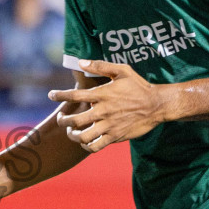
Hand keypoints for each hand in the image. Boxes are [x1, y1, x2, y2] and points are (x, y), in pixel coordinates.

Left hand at [48, 59, 171, 151]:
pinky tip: (85, 142)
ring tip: (71, 132)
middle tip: (60, 118)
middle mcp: (103, 111)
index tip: (51, 95)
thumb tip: (81, 62)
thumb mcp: (122, 70)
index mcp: (103, 94)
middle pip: (75, 120)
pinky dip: (86, 146)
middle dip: (63, 120)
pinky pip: (96, 146)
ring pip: (83, 136)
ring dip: (72, 135)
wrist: (156, 105)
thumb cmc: (138, 86)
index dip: (60, 95)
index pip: (75, 95)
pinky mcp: (115, 136)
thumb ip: (100, 66)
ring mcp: (109, 125)